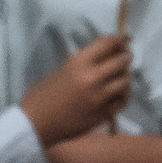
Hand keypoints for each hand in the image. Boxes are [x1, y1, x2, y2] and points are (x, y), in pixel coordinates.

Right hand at [18, 33, 132, 143]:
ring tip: (119, 76)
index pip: (108, 44)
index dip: (120, 39)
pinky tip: (117, 93)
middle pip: (121, 61)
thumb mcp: (62, 69)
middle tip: (124, 57)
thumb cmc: (42, 94)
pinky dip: (123, 95)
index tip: (124, 39)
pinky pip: (122, 101)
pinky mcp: (102, 114)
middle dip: (125, 57)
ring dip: (124, 76)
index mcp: (79, 63)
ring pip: (125, 81)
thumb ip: (84, 60)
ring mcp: (100, 98)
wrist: (35, 123)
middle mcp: (93, 78)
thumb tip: (103, 49)